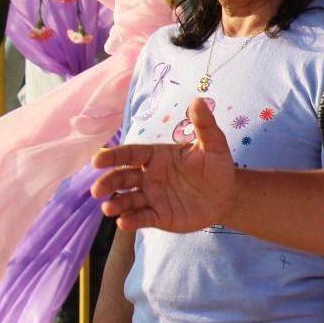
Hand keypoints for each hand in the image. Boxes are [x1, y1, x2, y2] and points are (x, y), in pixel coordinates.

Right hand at [91, 98, 234, 232]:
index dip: (113, 156)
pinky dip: (131, 220)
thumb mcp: (214, 144)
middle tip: (97, 190)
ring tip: (108, 208)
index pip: (130, 154)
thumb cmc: (217, 166)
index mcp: (156, 156)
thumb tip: (198, 100)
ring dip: (116, 203)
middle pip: (122, 177)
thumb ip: (204, 124)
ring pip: (127, 199)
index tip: (97, 159)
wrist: (227, 195)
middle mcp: (148, 176)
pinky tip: (124, 222)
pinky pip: (142, 218)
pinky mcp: (158, 216)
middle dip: (108, 182)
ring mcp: (152, 197)